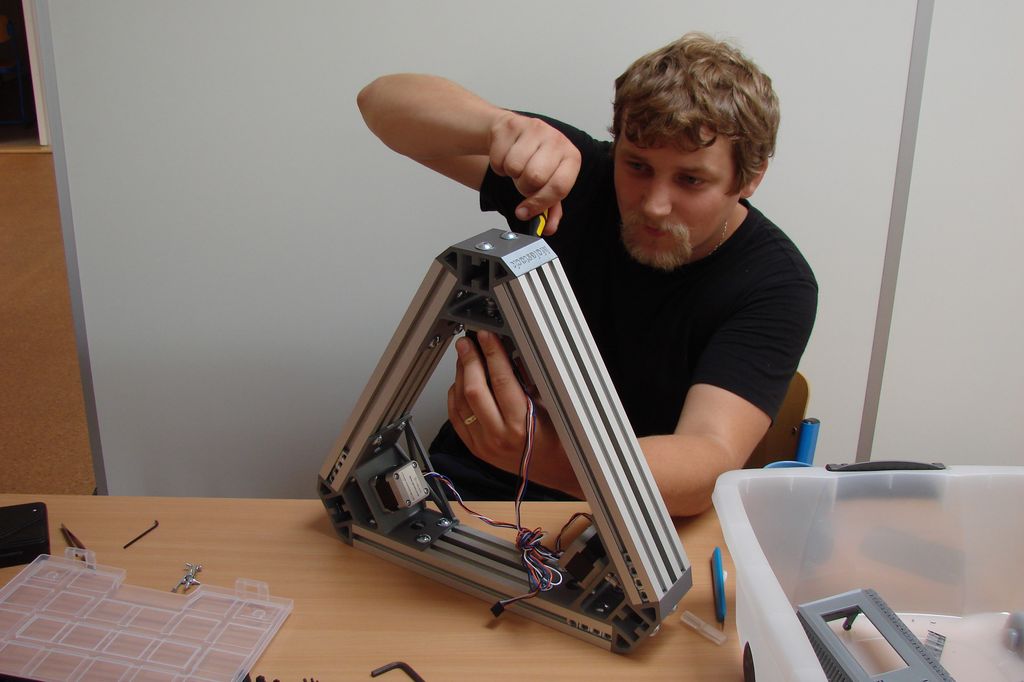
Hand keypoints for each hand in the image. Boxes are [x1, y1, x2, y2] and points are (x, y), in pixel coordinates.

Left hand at [447, 331, 560, 474]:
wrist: (553, 469)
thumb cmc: (555, 438)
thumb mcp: (547, 406)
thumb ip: (525, 382)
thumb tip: (507, 353)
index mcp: (521, 424)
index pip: (501, 380)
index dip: (492, 354)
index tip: (487, 337)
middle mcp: (499, 435)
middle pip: (474, 390)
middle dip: (469, 361)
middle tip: (467, 343)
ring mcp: (483, 444)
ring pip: (461, 402)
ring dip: (459, 376)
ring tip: (464, 358)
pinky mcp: (475, 449)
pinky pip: (456, 418)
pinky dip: (454, 397)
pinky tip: (459, 383)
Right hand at [488, 112, 581, 233]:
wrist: (513, 133)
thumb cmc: (534, 159)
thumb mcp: (547, 183)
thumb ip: (550, 208)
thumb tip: (548, 228)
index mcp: (571, 157)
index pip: (559, 187)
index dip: (540, 204)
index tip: (525, 212)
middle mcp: (556, 140)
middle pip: (534, 178)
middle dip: (523, 187)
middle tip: (523, 182)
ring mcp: (535, 129)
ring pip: (514, 168)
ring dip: (510, 174)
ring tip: (516, 167)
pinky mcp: (513, 123)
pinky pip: (499, 157)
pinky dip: (498, 164)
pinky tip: (506, 156)